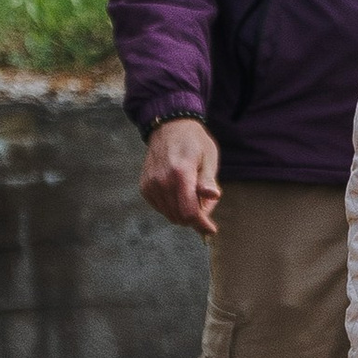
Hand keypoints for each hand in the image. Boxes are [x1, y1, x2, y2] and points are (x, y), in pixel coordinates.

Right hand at [140, 117, 220, 234]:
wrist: (169, 128)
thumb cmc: (194, 143)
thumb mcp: (208, 157)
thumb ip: (208, 180)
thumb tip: (213, 196)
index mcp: (180, 173)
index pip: (189, 212)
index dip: (202, 224)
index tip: (211, 230)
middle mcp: (162, 181)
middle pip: (180, 217)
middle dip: (196, 216)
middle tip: (205, 200)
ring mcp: (150, 184)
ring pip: (170, 215)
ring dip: (184, 212)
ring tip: (192, 192)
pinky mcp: (145, 187)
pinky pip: (161, 208)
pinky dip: (172, 206)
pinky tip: (179, 191)